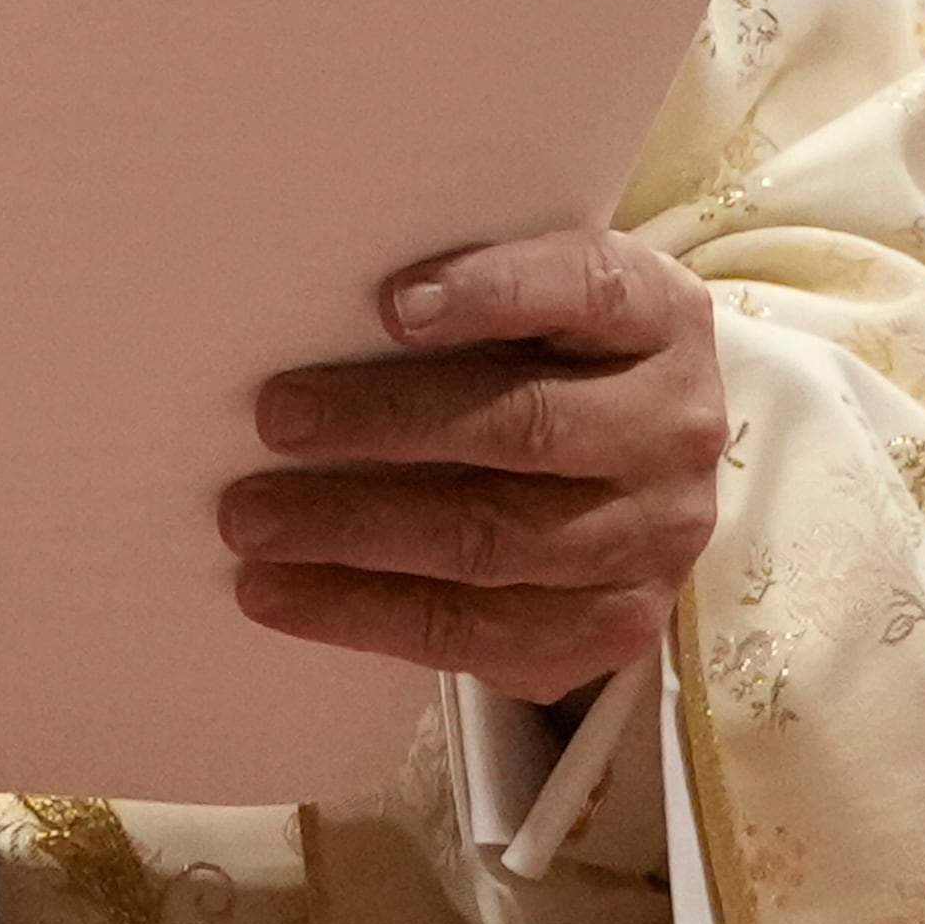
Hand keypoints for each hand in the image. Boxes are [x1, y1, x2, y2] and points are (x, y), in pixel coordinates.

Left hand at [216, 226, 726, 703]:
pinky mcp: (615, 627)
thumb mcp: (533, 296)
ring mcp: (655, 538)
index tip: (391, 303)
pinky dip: (368, 614)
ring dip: (356, 534)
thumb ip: (454, 291)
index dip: (493, 294)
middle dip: (385, 422)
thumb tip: (298, 301)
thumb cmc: (542, 348)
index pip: (585, 289)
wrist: (634, 461)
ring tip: (251, 522)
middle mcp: (673, 426)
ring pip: (496, 543)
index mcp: (656, 314)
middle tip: (271, 419)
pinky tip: (283, 595)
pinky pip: (483, 634)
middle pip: (524, 427)